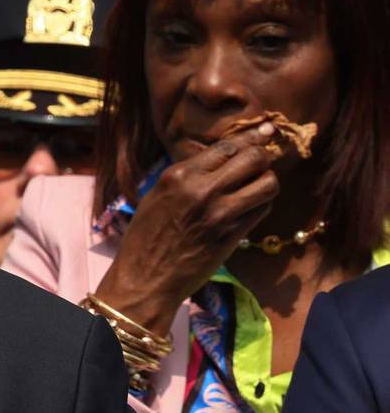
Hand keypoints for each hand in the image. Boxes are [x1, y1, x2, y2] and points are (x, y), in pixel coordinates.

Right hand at [95, 123, 278, 333]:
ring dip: (267, 183)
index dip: (250, 138)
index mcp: (178, 175)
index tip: (265, 132)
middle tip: (259, 165)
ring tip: (256, 188)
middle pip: (255, 158)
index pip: (227, 146)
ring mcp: (220, 213)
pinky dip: (261, 204)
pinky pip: (263, 209)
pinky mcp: (233, 235)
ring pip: (268, 183)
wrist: (144, 280)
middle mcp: (201, 189)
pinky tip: (249, 208)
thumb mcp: (157, 196)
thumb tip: (218, 158)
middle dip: (262, 158)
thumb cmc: (144, 239)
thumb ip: (187, 176)